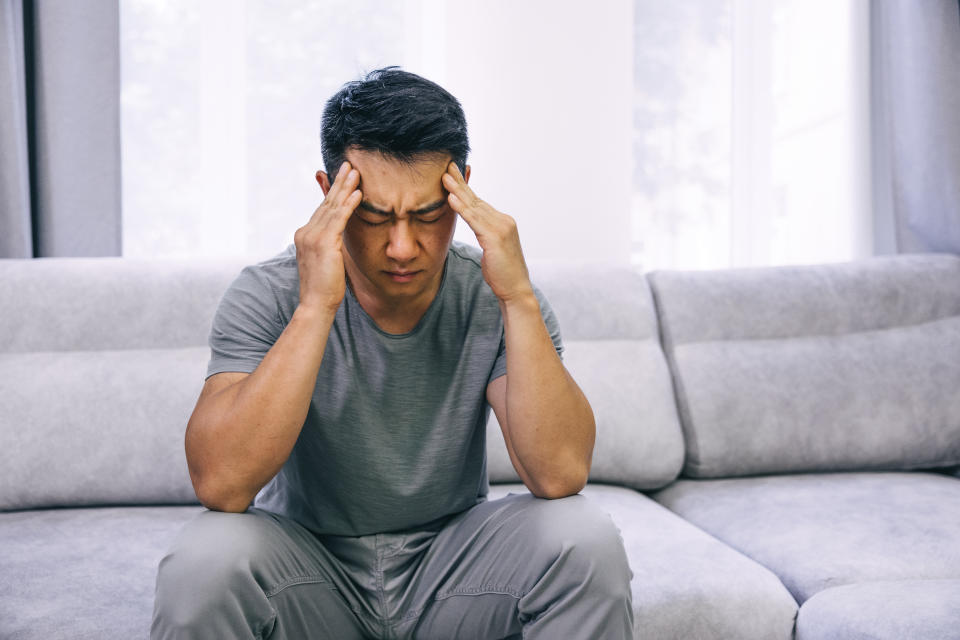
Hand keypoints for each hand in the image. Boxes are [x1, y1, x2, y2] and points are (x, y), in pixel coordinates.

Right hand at [293, 162, 361, 312]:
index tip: (342, 177)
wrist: (316, 304)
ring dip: (345, 187)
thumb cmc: (324, 288)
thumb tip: (337, 239)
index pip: (322, 209)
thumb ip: (329, 245)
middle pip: (326, 202)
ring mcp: (313, 237)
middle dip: (339, 183)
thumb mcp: (326, 261)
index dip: (333, 192)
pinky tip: (358, 193)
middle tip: (349, 165)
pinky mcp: (324, 243)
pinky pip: (339, 218)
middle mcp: (306, 232)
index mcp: (305, 235)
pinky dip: (349, 204)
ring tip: (356, 172)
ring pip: (332, 206)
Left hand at [442, 163, 533, 302]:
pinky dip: (461, 208)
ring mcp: (501, 227)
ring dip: (457, 190)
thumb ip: (484, 233)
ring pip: (474, 206)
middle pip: (476, 199)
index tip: (452, 174)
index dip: (464, 188)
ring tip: (444, 176)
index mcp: (502, 221)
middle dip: (460, 182)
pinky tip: (451, 198)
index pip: (479, 202)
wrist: (516, 290)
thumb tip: (475, 226)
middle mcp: (503, 220)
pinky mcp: (495, 238)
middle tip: (446, 165)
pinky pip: (474, 220)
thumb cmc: (502, 273)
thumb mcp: (491, 249)